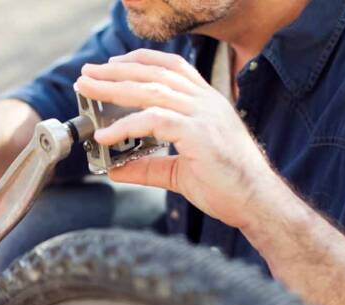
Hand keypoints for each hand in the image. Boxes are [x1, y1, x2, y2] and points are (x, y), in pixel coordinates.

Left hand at [75, 49, 280, 229]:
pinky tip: (105, 135)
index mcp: (206, 103)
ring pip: (151, 91)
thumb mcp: (178, 173)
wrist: (257, 203)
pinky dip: (126, 125)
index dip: (141, 61)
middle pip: (155, 74)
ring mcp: (204, 115)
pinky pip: (155, 121)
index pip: (171, 67)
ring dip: (114, 88)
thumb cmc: (226, 186)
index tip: (113, 64)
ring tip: (88, 89)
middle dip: (117, 71)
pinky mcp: (199, 134)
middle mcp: (206, 102)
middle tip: (87, 72)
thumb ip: (147, 167)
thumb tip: (114, 169)